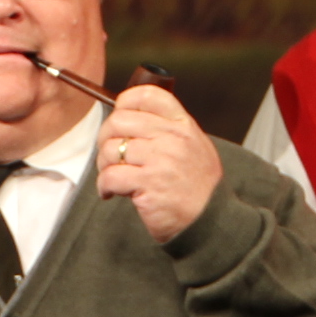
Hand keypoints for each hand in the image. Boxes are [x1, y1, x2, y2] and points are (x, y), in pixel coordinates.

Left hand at [94, 83, 220, 243]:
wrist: (211, 221)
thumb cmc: (199, 188)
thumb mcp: (194, 147)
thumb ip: (169, 131)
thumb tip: (132, 119)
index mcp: (183, 125)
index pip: (148, 95)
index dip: (125, 103)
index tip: (119, 119)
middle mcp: (172, 138)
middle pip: (119, 121)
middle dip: (105, 138)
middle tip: (109, 155)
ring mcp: (160, 160)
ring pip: (110, 149)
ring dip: (103, 165)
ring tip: (112, 177)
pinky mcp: (148, 184)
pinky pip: (110, 176)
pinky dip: (104, 186)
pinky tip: (111, 193)